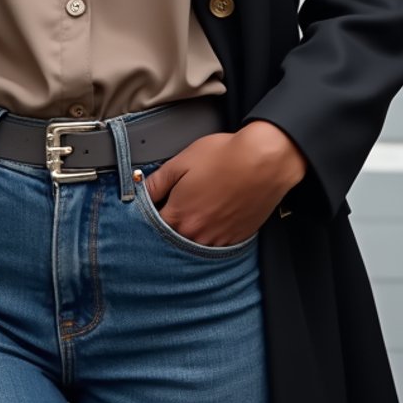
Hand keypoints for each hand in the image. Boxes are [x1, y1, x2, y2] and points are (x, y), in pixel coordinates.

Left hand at [143, 121, 307, 247]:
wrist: (264, 161)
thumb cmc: (224, 157)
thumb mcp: (182, 161)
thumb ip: (157, 181)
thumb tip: (139, 191)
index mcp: (178, 217)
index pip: (152, 228)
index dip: (150, 217)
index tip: (154, 207)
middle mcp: (196, 235)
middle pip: (173, 241)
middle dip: (170, 228)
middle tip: (176, 209)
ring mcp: (218, 240)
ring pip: (195, 245)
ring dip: (192, 234)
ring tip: (198, 211)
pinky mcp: (237, 239)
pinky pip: (217, 246)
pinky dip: (212, 236)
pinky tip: (216, 217)